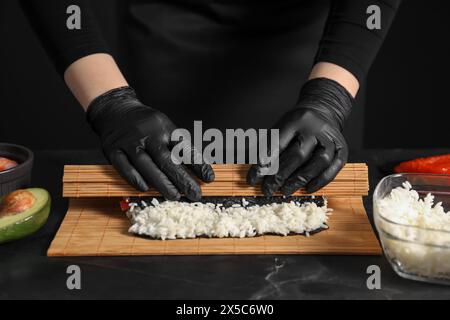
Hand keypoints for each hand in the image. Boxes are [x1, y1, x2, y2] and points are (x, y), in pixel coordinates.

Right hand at [87, 87, 213, 200]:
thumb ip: (178, 146)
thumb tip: (198, 170)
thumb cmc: (146, 123)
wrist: (115, 109)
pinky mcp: (113, 150)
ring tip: (175, 196)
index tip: (209, 178)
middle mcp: (147, 134)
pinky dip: (135, 178)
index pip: (184, 147)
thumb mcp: (165, 126)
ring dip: (161, 183)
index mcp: (164, 127)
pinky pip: (124, 167)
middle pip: (166, 160)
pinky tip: (145, 189)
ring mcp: (129, 143)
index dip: (198, 164)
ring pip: (146, 166)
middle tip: (195, 194)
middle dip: (182, 179)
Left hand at [247, 78, 352, 194]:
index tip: (253, 179)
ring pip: (318, 162)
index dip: (264, 164)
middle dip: (280, 175)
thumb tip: (251, 168)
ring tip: (285, 192)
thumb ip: (266, 146)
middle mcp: (315, 128)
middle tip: (267, 190)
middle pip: (297, 155)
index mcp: (296, 120)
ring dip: (300, 180)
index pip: (277, 144)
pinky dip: (320, 181)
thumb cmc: (296, 126)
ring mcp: (331, 138)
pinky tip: (307, 189)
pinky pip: (333, 168)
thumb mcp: (279, 128)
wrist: (323, 111)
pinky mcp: (342, 148)